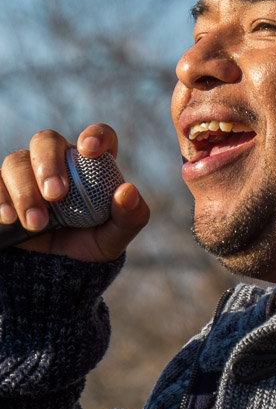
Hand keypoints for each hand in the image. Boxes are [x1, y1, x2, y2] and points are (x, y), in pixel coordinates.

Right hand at [0, 124, 149, 261]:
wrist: (60, 273)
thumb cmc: (92, 245)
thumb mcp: (115, 237)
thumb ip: (130, 217)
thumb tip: (128, 192)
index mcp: (93, 166)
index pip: (98, 136)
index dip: (94, 135)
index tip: (89, 150)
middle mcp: (59, 161)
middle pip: (46, 140)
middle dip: (48, 164)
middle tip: (55, 194)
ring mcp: (28, 173)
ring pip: (16, 161)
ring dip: (24, 191)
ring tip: (36, 223)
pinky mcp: (4, 190)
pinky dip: (1, 199)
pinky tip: (8, 218)